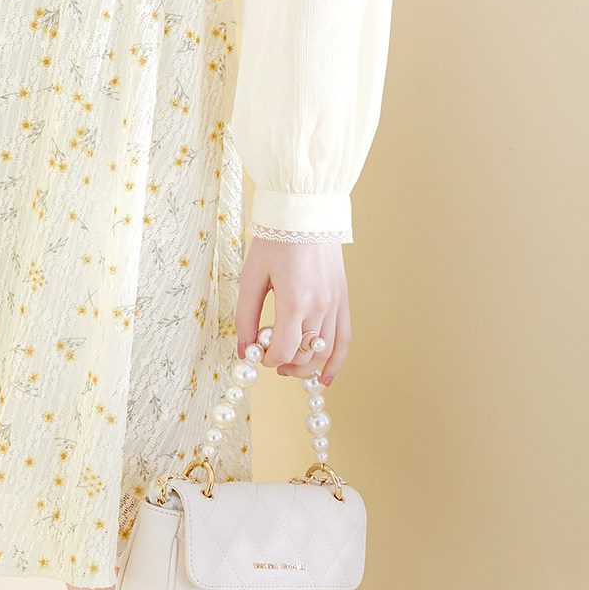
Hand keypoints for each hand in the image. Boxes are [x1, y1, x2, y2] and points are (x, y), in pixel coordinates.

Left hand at [235, 235, 349, 387]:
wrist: (305, 211)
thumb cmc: (275, 239)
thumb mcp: (252, 275)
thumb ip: (246, 315)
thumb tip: (244, 348)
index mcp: (295, 301)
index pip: (283, 351)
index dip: (266, 359)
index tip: (256, 353)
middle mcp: (320, 306)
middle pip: (304, 355)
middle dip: (285, 364)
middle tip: (269, 358)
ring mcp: (336, 303)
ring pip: (325, 351)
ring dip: (306, 367)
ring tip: (289, 367)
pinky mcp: (343, 298)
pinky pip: (344, 338)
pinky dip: (336, 361)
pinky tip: (325, 378)